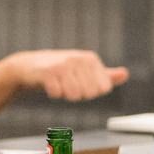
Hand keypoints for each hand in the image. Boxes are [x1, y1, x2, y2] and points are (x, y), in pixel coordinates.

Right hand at [6, 48, 128, 101]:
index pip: (103, 88)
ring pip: (74, 95)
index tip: (80, 82)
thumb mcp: (84, 69)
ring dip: (65, 94)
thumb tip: (125, 74)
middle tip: (67, 84)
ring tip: (59, 84)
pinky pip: (57, 94)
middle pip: (89, 93)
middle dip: (78, 94)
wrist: (29, 65)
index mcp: (90, 59)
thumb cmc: (60, 68)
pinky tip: (49, 84)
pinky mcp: (47, 72)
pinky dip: (53, 93)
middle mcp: (78, 59)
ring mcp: (62, 65)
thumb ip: (105, 75)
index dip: (91, 91)